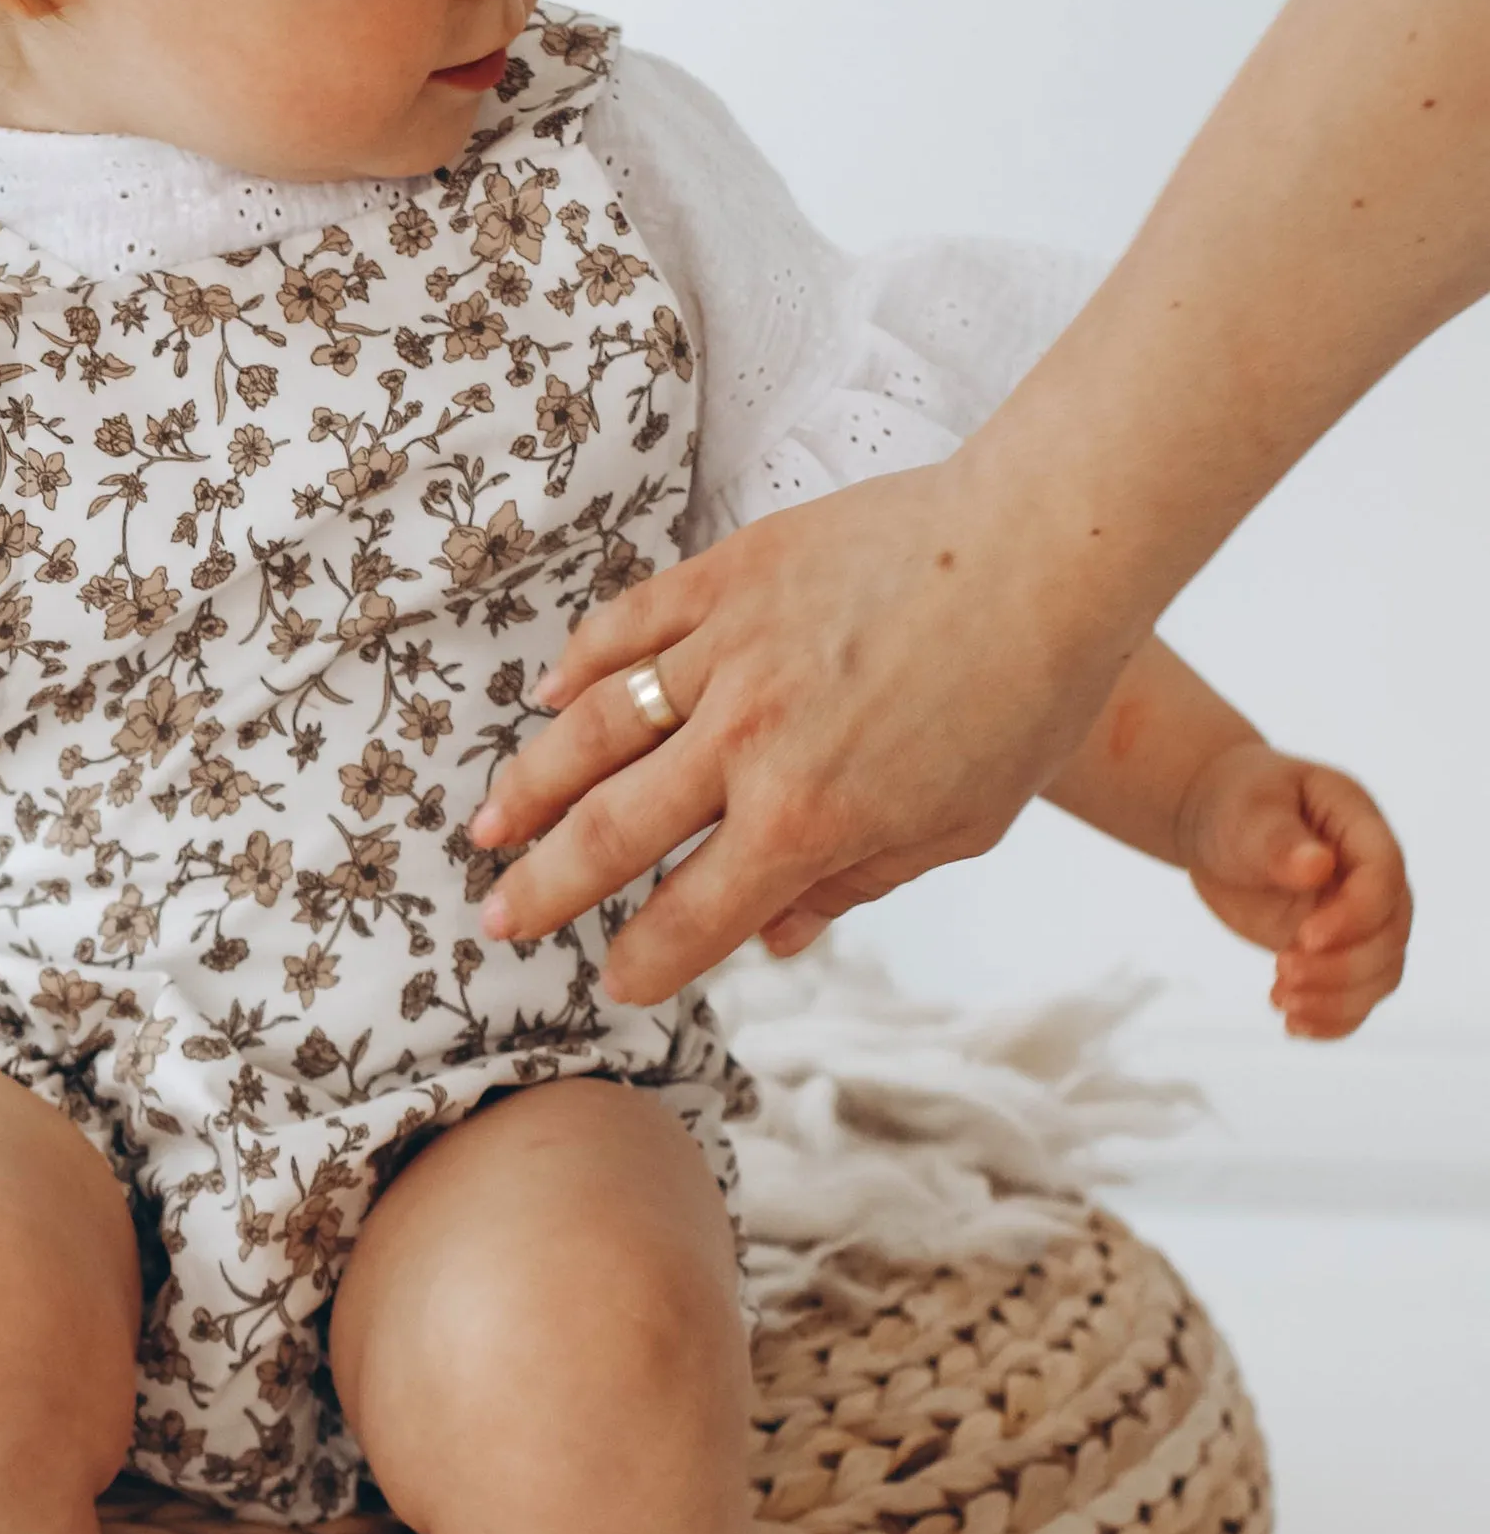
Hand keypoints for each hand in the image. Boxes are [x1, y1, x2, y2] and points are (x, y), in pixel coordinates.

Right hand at [468, 460, 1138, 1002]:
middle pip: (610, 834)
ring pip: (594, 731)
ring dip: (531, 787)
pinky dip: (579, 666)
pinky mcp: (728, 576)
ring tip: (490, 828)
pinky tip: (548, 698)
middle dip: (546, 891)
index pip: (693, 915)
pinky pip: (628, 627)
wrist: (1044, 552)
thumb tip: (777, 938)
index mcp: (807, 820)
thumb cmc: (1024, 697)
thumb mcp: (957, 827)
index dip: (645, 962)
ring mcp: (727, 652)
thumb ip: (853, 882)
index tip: (615, 982)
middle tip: (499, 920)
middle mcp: (747, 742)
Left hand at [1174, 743, 1410, 1037]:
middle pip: (1389, 936)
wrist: (1216, 824)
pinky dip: (1332, 1019)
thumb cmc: (1235, 805)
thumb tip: (1317, 866)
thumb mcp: (1248, 811)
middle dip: (1342, 967)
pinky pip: (1355, 996)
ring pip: (1379, 974)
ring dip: (1337, 1000)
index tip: (1304, 938)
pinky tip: (1294, 1027)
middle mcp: (1372, 879)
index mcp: (1361, 830)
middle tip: (1281, 972)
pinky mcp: (1335, 951)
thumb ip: (1278, 840)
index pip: (1384, 878)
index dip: (1354, 916)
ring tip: (1281, 1003)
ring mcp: (1357, 919)